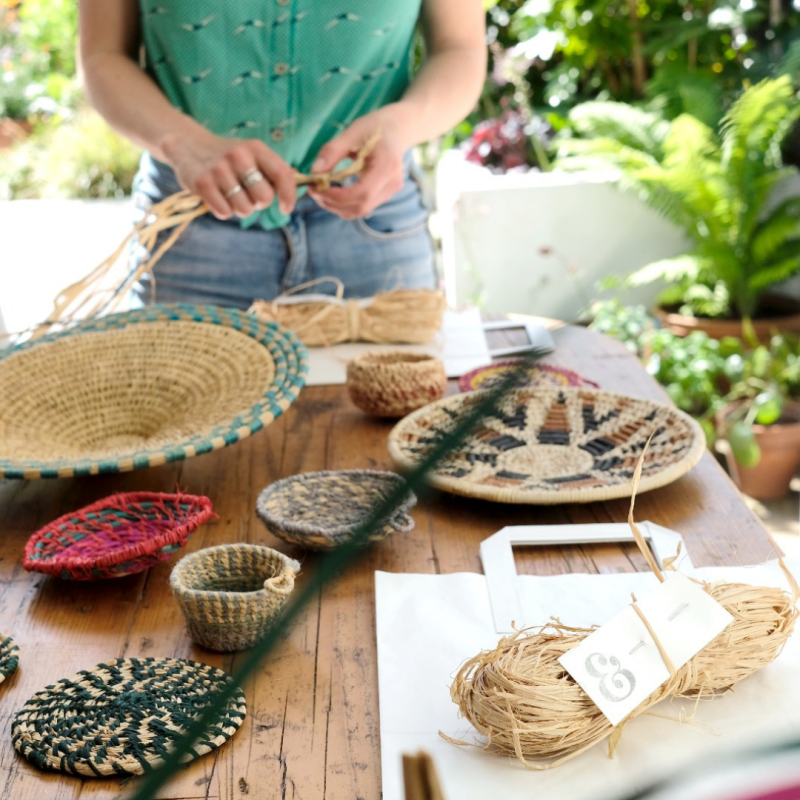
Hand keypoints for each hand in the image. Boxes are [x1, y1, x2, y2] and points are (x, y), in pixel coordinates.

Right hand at [161, 129, 296, 219]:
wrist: (188, 144)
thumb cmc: (230, 157)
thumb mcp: (253, 154)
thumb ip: (274, 169)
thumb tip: (303, 182)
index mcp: (255, 148)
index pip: (283, 174)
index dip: (289, 196)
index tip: (286, 208)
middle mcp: (238, 156)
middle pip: (264, 198)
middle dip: (259, 204)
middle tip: (249, 196)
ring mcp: (219, 169)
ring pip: (244, 209)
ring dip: (241, 208)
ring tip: (232, 195)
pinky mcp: (202, 183)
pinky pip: (225, 212)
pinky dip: (224, 210)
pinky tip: (218, 197)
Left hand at [306, 105, 410, 219]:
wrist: (398, 130)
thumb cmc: (375, 127)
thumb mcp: (353, 132)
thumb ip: (333, 151)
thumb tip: (315, 171)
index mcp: (387, 166)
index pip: (362, 192)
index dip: (337, 196)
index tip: (316, 187)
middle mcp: (391, 184)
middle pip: (360, 206)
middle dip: (333, 203)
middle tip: (313, 191)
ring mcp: (389, 192)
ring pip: (360, 210)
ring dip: (336, 206)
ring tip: (319, 192)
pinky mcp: (384, 195)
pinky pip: (362, 207)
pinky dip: (344, 205)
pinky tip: (331, 194)